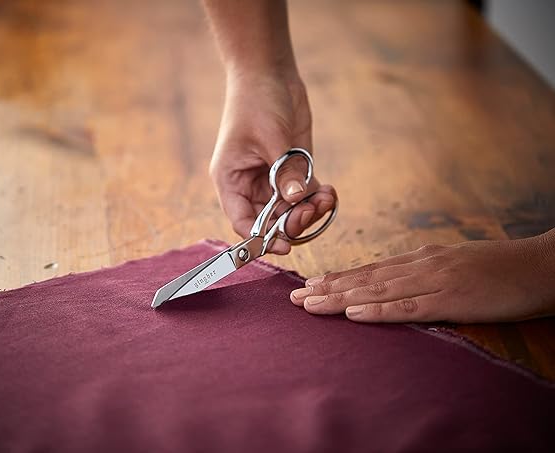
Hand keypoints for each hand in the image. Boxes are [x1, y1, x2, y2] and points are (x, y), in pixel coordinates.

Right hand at [209, 72, 336, 253]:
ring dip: (310, 211)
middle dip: (293, 221)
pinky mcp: (292, 169)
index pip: (242, 221)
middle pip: (270, 220)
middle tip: (311, 210)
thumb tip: (298, 200)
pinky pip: (305, 195)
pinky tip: (330, 192)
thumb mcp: (270, 137)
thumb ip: (285, 171)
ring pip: (291, 210)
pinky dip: (318, 199)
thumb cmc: (256, 102)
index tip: (285, 245)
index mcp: (231, 181)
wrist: (269, 73)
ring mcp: (273, 179)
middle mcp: (250, 185)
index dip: (261, 238)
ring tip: (326, 198)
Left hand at [290, 234, 554, 322]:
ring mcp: (434, 282)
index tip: (310, 284)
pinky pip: (407, 307)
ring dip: (340, 298)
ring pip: (377, 291)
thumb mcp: (454, 262)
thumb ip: (424, 270)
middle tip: (293, 297)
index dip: (338, 277)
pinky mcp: (450, 300)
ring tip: (309, 304)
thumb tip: (396, 278)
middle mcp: (420, 266)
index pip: (371, 269)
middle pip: (365, 279)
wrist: (540, 265)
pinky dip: (377, 310)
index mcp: (421, 258)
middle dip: (327, 288)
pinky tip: (353, 313)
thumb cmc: (498, 267)